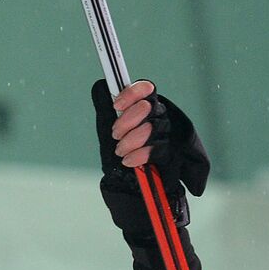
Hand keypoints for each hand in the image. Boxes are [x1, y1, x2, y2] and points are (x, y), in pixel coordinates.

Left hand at [91, 79, 209, 195]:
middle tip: (115, 134)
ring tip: (120, 150)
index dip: (132, 94)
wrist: (127, 181)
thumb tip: (100, 88)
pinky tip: (128, 160)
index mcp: (146, 104)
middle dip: (127, 120)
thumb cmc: (120, 149)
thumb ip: (109, 108)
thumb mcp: (109, 126)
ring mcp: (164, 132)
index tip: (117, 105)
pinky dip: (140, 155)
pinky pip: (158, 149)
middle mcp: (158, 115)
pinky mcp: (167, 151)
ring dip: (131, 140)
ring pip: (151, 127)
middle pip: (146, 107)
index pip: (146, 89)